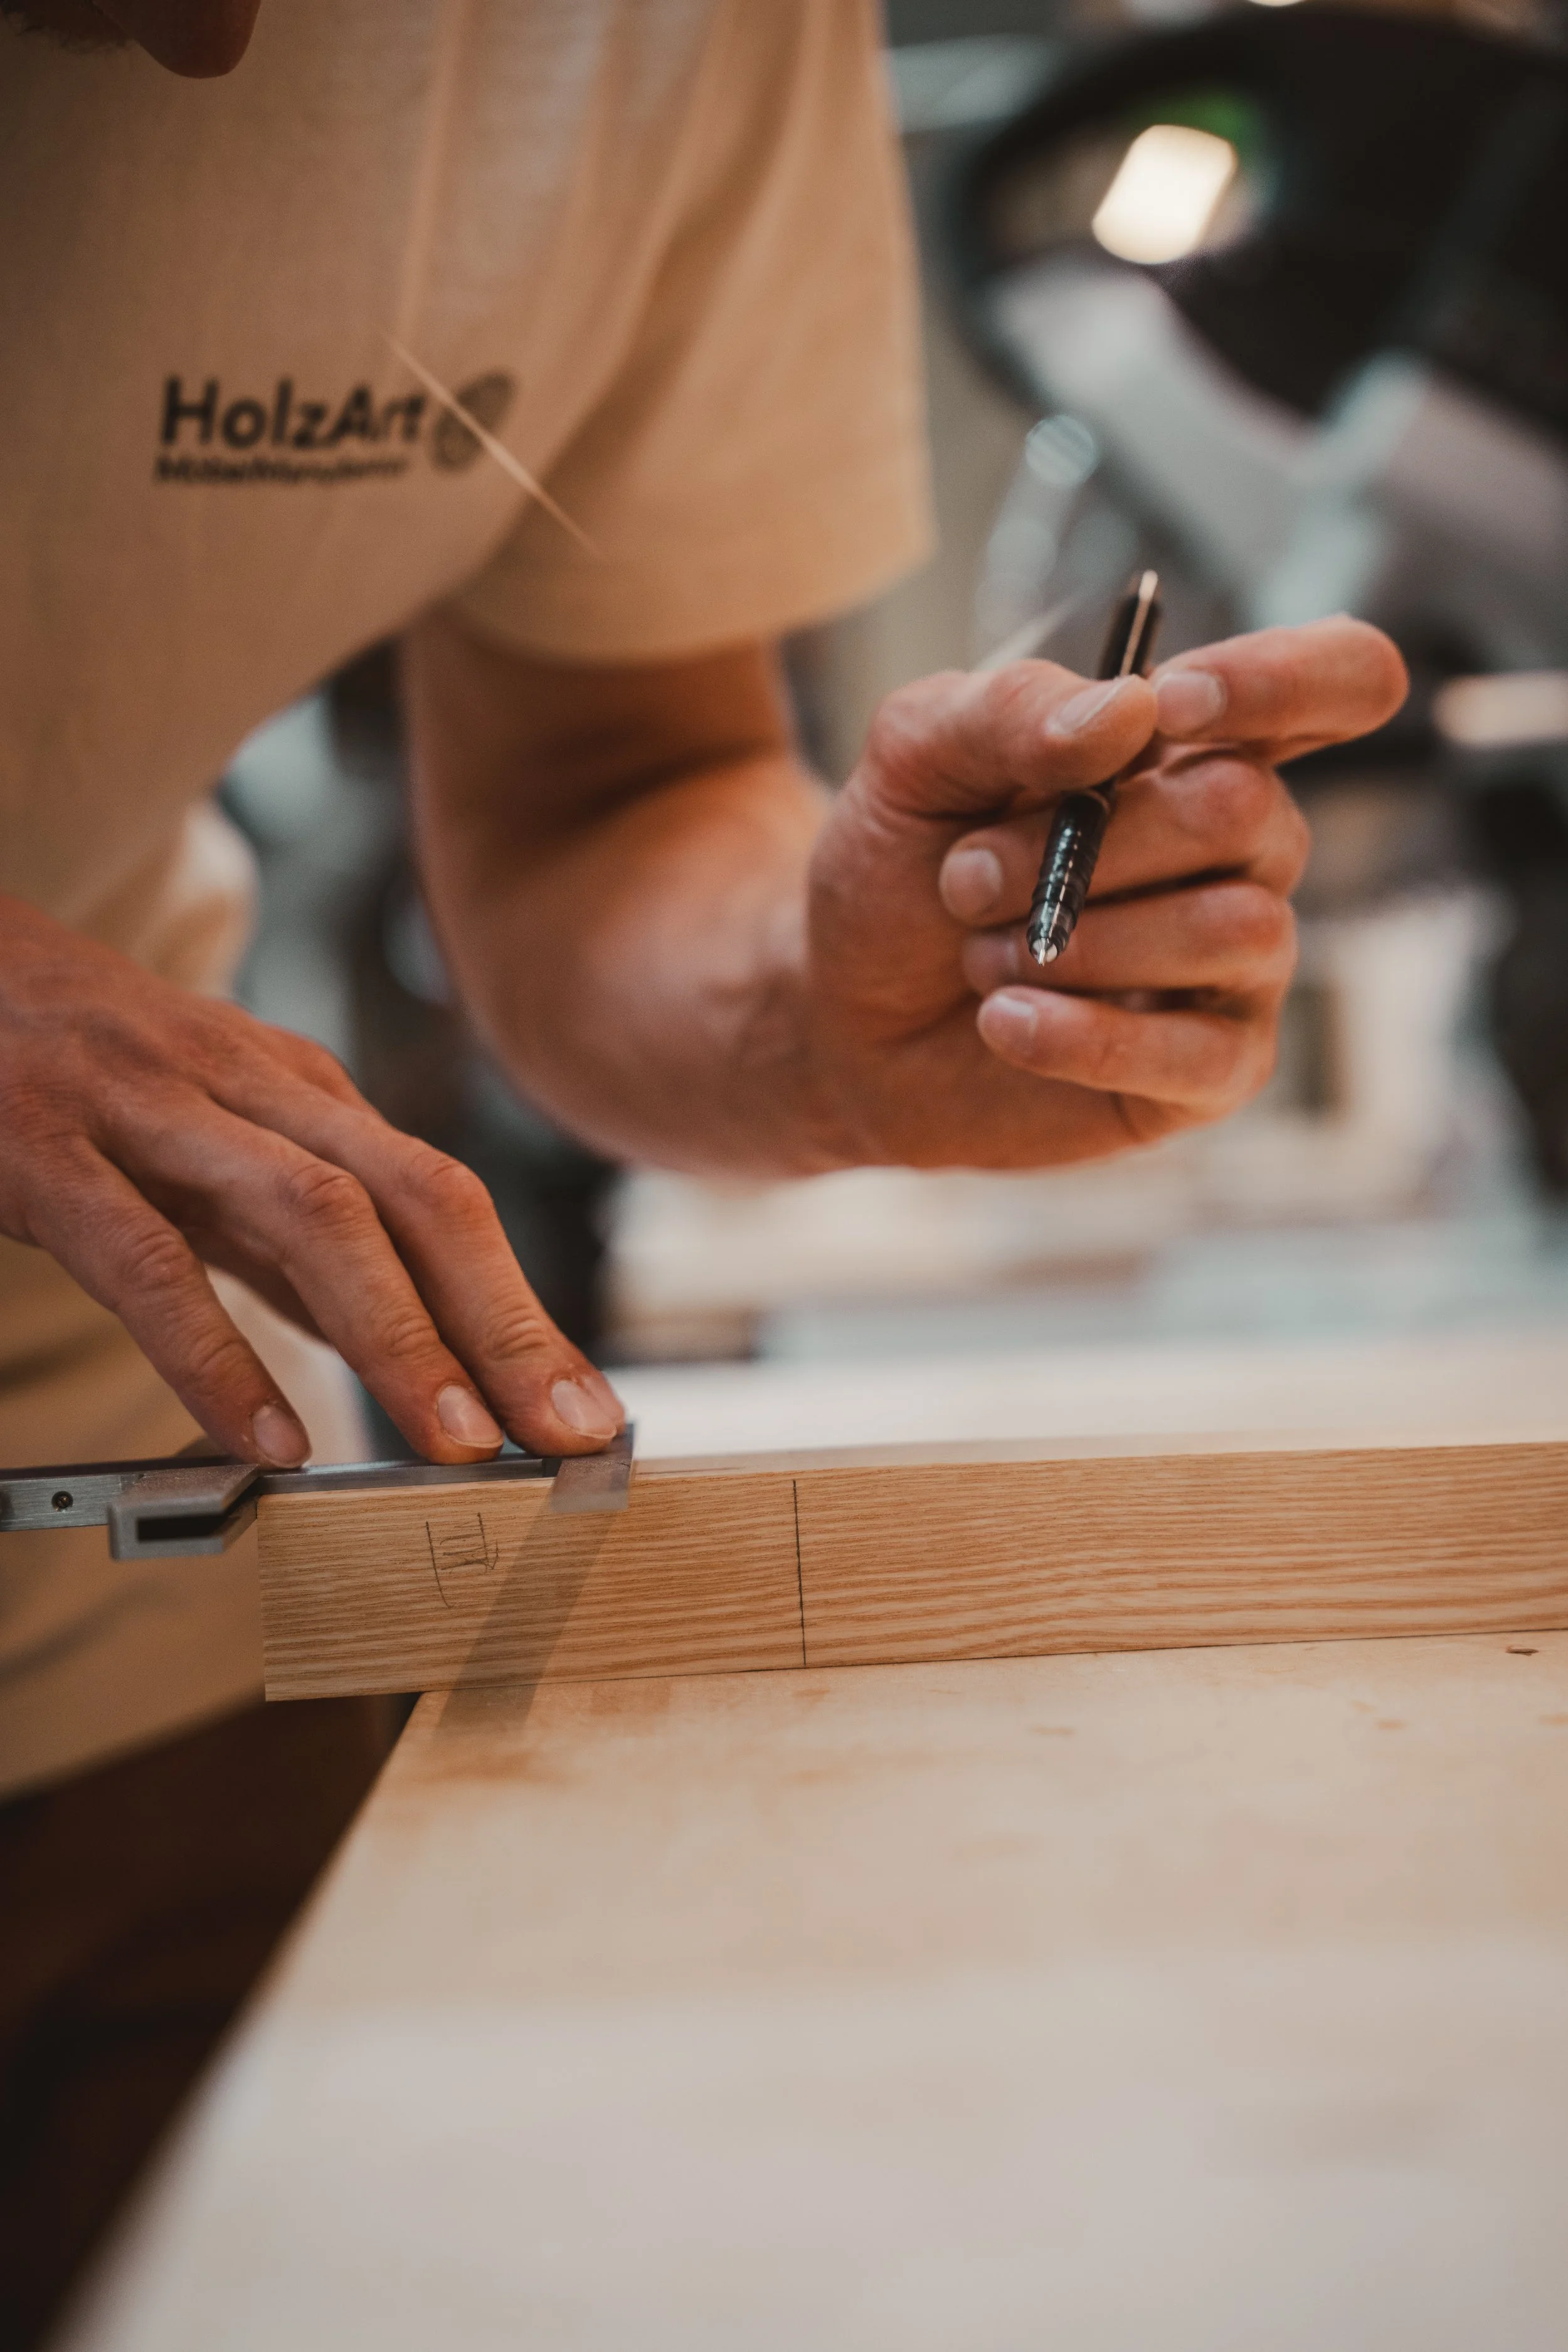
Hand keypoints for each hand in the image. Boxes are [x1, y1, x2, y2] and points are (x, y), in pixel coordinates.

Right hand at [0, 898, 622, 1465]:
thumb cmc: (86, 1070)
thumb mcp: (213, 1141)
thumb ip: (294, 1244)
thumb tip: (403, 1349)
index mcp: (306, 1094)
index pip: (448, 1206)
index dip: (527, 1313)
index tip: (591, 1413)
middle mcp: (254, 1087)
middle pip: (421, 1200)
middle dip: (506, 1323)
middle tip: (569, 1435)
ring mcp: (153, 1108)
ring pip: (313, 1215)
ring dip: (398, 1333)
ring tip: (454, 1441)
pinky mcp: (45, 1148)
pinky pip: (145, 1257)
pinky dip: (213, 1351)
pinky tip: (267, 1434)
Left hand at [803, 615, 1406, 1165]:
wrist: (843, 1013)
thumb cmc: (904, 868)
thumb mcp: (920, 756)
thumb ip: (1013, 709)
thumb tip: (1134, 710)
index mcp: (1202, 744)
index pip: (1342, 679)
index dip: (1282, 679)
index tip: (1172, 708)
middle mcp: (1248, 847)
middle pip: (1244, 806)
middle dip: (1084, 841)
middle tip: (965, 878)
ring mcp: (1243, 963)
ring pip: (1232, 926)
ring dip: (1076, 939)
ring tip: (981, 953)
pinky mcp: (1214, 1069)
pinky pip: (1195, 1051)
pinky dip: (1085, 1035)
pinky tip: (1003, 1020)